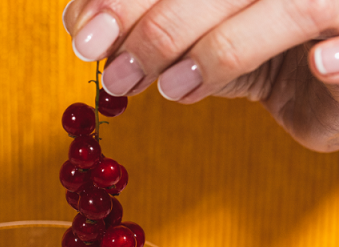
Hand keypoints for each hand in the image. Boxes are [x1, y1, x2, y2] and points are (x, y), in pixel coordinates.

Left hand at [64, 0, 338, 151]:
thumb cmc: (274, 53)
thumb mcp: (207, 38)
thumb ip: (161, 31)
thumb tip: (88, 29)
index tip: (83, 33)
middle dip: (159, 25)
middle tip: (118, 74)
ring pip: (284, 7)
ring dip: (222, 48)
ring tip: (174, 89)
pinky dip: (338, 56)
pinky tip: (317, 64)